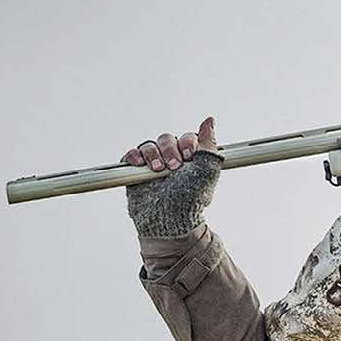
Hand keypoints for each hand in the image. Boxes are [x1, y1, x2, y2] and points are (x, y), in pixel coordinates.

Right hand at [124, 116, 221, 239]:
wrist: (169, 220)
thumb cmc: (190, 200)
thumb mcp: (207, 171)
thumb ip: (209, 145)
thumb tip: (209, 120)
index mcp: (191, 159)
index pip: (187, 137)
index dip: (187, 143)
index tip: (189, 157)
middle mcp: (172, 159)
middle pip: (166, 139)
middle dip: (170, 150)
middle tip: (174, 167)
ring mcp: (153, 165)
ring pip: (149, 145)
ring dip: (153, 154)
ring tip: (158, 169)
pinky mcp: (136, 172)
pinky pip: (131, 154)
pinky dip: (134, 156)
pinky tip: (140, 164)